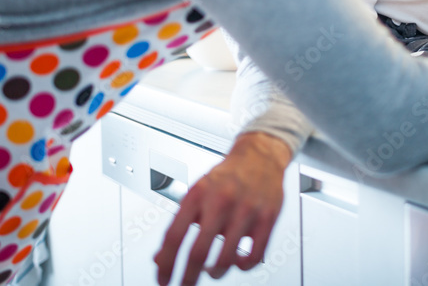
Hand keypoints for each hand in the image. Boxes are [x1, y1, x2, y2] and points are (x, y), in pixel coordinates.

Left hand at [155, 131, 292, 284]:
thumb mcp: (197, 194)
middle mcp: (220, 201)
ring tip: (212, 270)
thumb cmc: (226, 177)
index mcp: (198, 194)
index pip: (173, 236)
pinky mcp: (267, 218)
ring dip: (215, 273)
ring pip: (226, 259)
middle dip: (187, 278)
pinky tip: (238, 262)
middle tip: (185, 285)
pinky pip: (254, 256)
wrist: (260, 155)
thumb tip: (160, 258)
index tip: (163, 279)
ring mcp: (245, 210)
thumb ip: (179, 225)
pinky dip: (243, 266)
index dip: (165, 264)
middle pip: (197, 252)